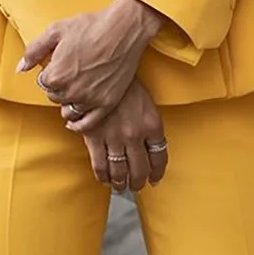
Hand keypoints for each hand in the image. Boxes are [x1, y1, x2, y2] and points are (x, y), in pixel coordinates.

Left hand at [16, 0, 164, 129]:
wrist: (124, 28)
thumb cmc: (90, 26)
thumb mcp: (55, 31)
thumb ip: (34, 51)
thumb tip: (20, 69)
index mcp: (55, 75)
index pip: (43, 83)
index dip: (51, 72)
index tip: (61, 63)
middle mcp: (71, 91)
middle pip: (55, 97)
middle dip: (60, 86)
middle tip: (72, 71)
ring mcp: (90, 99)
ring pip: (69, 110)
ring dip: (70, 101)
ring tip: (78, 86)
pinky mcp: (107, 103)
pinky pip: (87, 123)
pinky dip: (79, 124)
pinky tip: (75, 120)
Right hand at [79, 79, 168, 193]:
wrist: (101, 68)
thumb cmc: (126, 83)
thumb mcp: (147, 102)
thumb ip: (150, 125)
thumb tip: (150, 145)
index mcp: (152, 124)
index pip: (159, 157)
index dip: (157, 172)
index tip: (155, 179)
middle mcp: (135, 134)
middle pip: (140, 169)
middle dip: (139, 181)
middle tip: (137, 186)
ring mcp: (114, 137)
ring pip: (120, 171)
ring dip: (121, 182)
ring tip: (121, 186)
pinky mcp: (94, 137)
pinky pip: (100, 165)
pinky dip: (103, 176)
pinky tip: (105, 179)